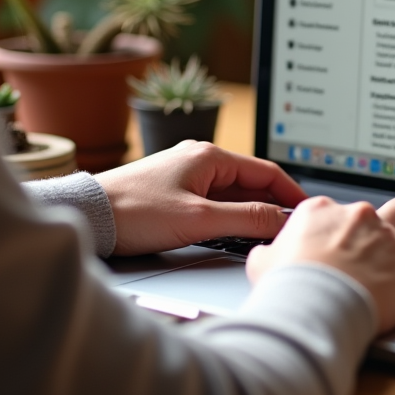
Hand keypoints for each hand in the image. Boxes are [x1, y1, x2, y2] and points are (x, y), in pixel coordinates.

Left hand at [95, 141, 306, 255]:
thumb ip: (246, 218)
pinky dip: (229, 217)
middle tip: (289, 231)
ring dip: (250, 213)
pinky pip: (214, 201)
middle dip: (272, 206)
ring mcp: (186, 175)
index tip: (307, 213)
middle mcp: (200, 160)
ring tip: (266, 237)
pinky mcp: (173, 191)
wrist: (87, 217)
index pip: (267, 172)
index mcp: (210, 156)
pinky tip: (233, 235)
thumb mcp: (200, 219)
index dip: (291, 194)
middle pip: (251, 183)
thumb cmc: (134, 212)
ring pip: (232, 194)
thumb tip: (281, 220)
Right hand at [246, 196, 394, 332]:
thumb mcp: (263, 262)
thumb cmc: (287, 284)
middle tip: (393, 241)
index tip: (348, 243)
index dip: (348, 228)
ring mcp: (393, 244)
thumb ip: (270, 253)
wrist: (313, 304)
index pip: (344, 210)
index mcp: (327, 211)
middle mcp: (364, 219)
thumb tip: (266, 255)